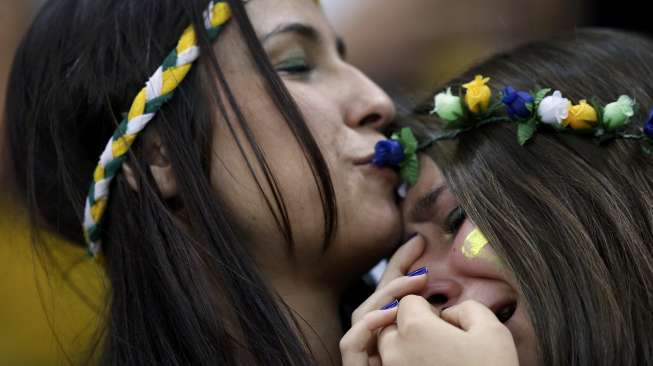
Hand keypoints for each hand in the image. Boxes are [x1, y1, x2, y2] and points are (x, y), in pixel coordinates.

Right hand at [340, 236, 426, 365]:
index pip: (391, 293)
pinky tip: (391, 313)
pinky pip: (350, 343)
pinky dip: (368, 325)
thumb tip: (447, 287)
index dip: (402, 264)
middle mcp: (371, 340)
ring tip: (414, 284)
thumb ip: (431, 318)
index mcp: (388, 331)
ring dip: (386, 296)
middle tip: (425, 268)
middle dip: (396, 276)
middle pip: (376, 300)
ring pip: (361, 316)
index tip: (419, 241)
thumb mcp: (428, 337)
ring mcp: (360, 353)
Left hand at [378, 296, 518, 365]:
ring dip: (408, 348)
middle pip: (392, 326)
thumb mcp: (492, 330)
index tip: (446, 324)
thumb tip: (449, 314)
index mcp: (415, 329)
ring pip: (390, 351)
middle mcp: (396, 352)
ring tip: (438, 358)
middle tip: (441, 341)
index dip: (428, 308)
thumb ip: (466, 308)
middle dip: (411, 327)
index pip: (407, 302)